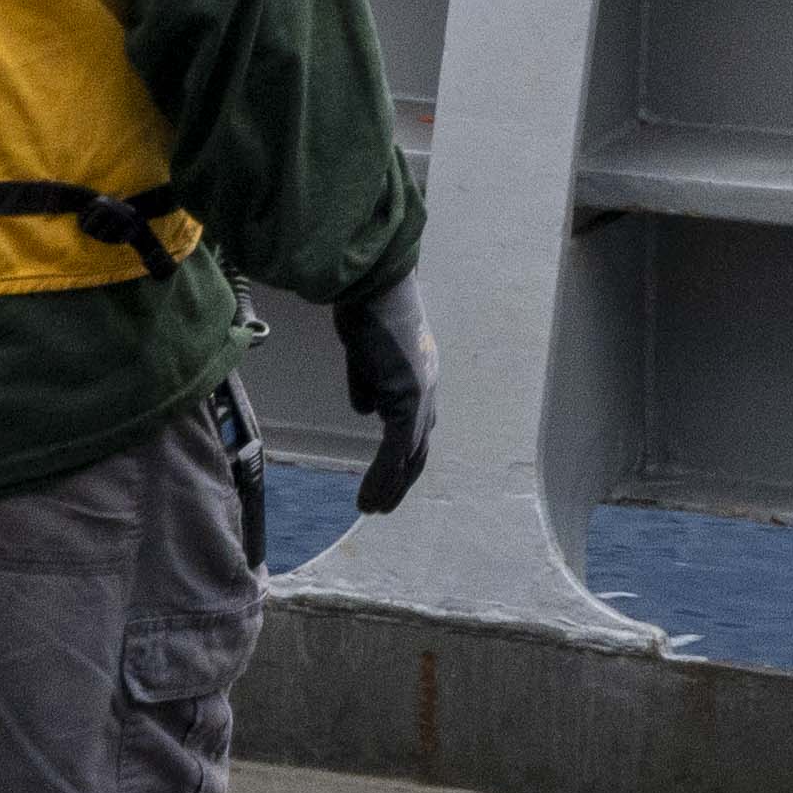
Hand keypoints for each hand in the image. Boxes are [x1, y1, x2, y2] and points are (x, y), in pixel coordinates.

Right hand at [336, 273, 441, 519]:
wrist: (373, 283)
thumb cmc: (366, 307)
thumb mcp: (365, 352)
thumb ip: (368, 381)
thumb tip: (366, 411)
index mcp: (419, 377)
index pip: (416, 427)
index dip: (403, 457)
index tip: (388, 479)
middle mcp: (427, 389)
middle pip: (420, 448)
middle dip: (401, 480)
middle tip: (382, 506)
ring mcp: (420, 395)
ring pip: (409, 456)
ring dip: (391, 486)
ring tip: (371, 510)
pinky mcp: (407, 399)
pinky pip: (395, 451)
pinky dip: (383, 479)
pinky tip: (367, 499)